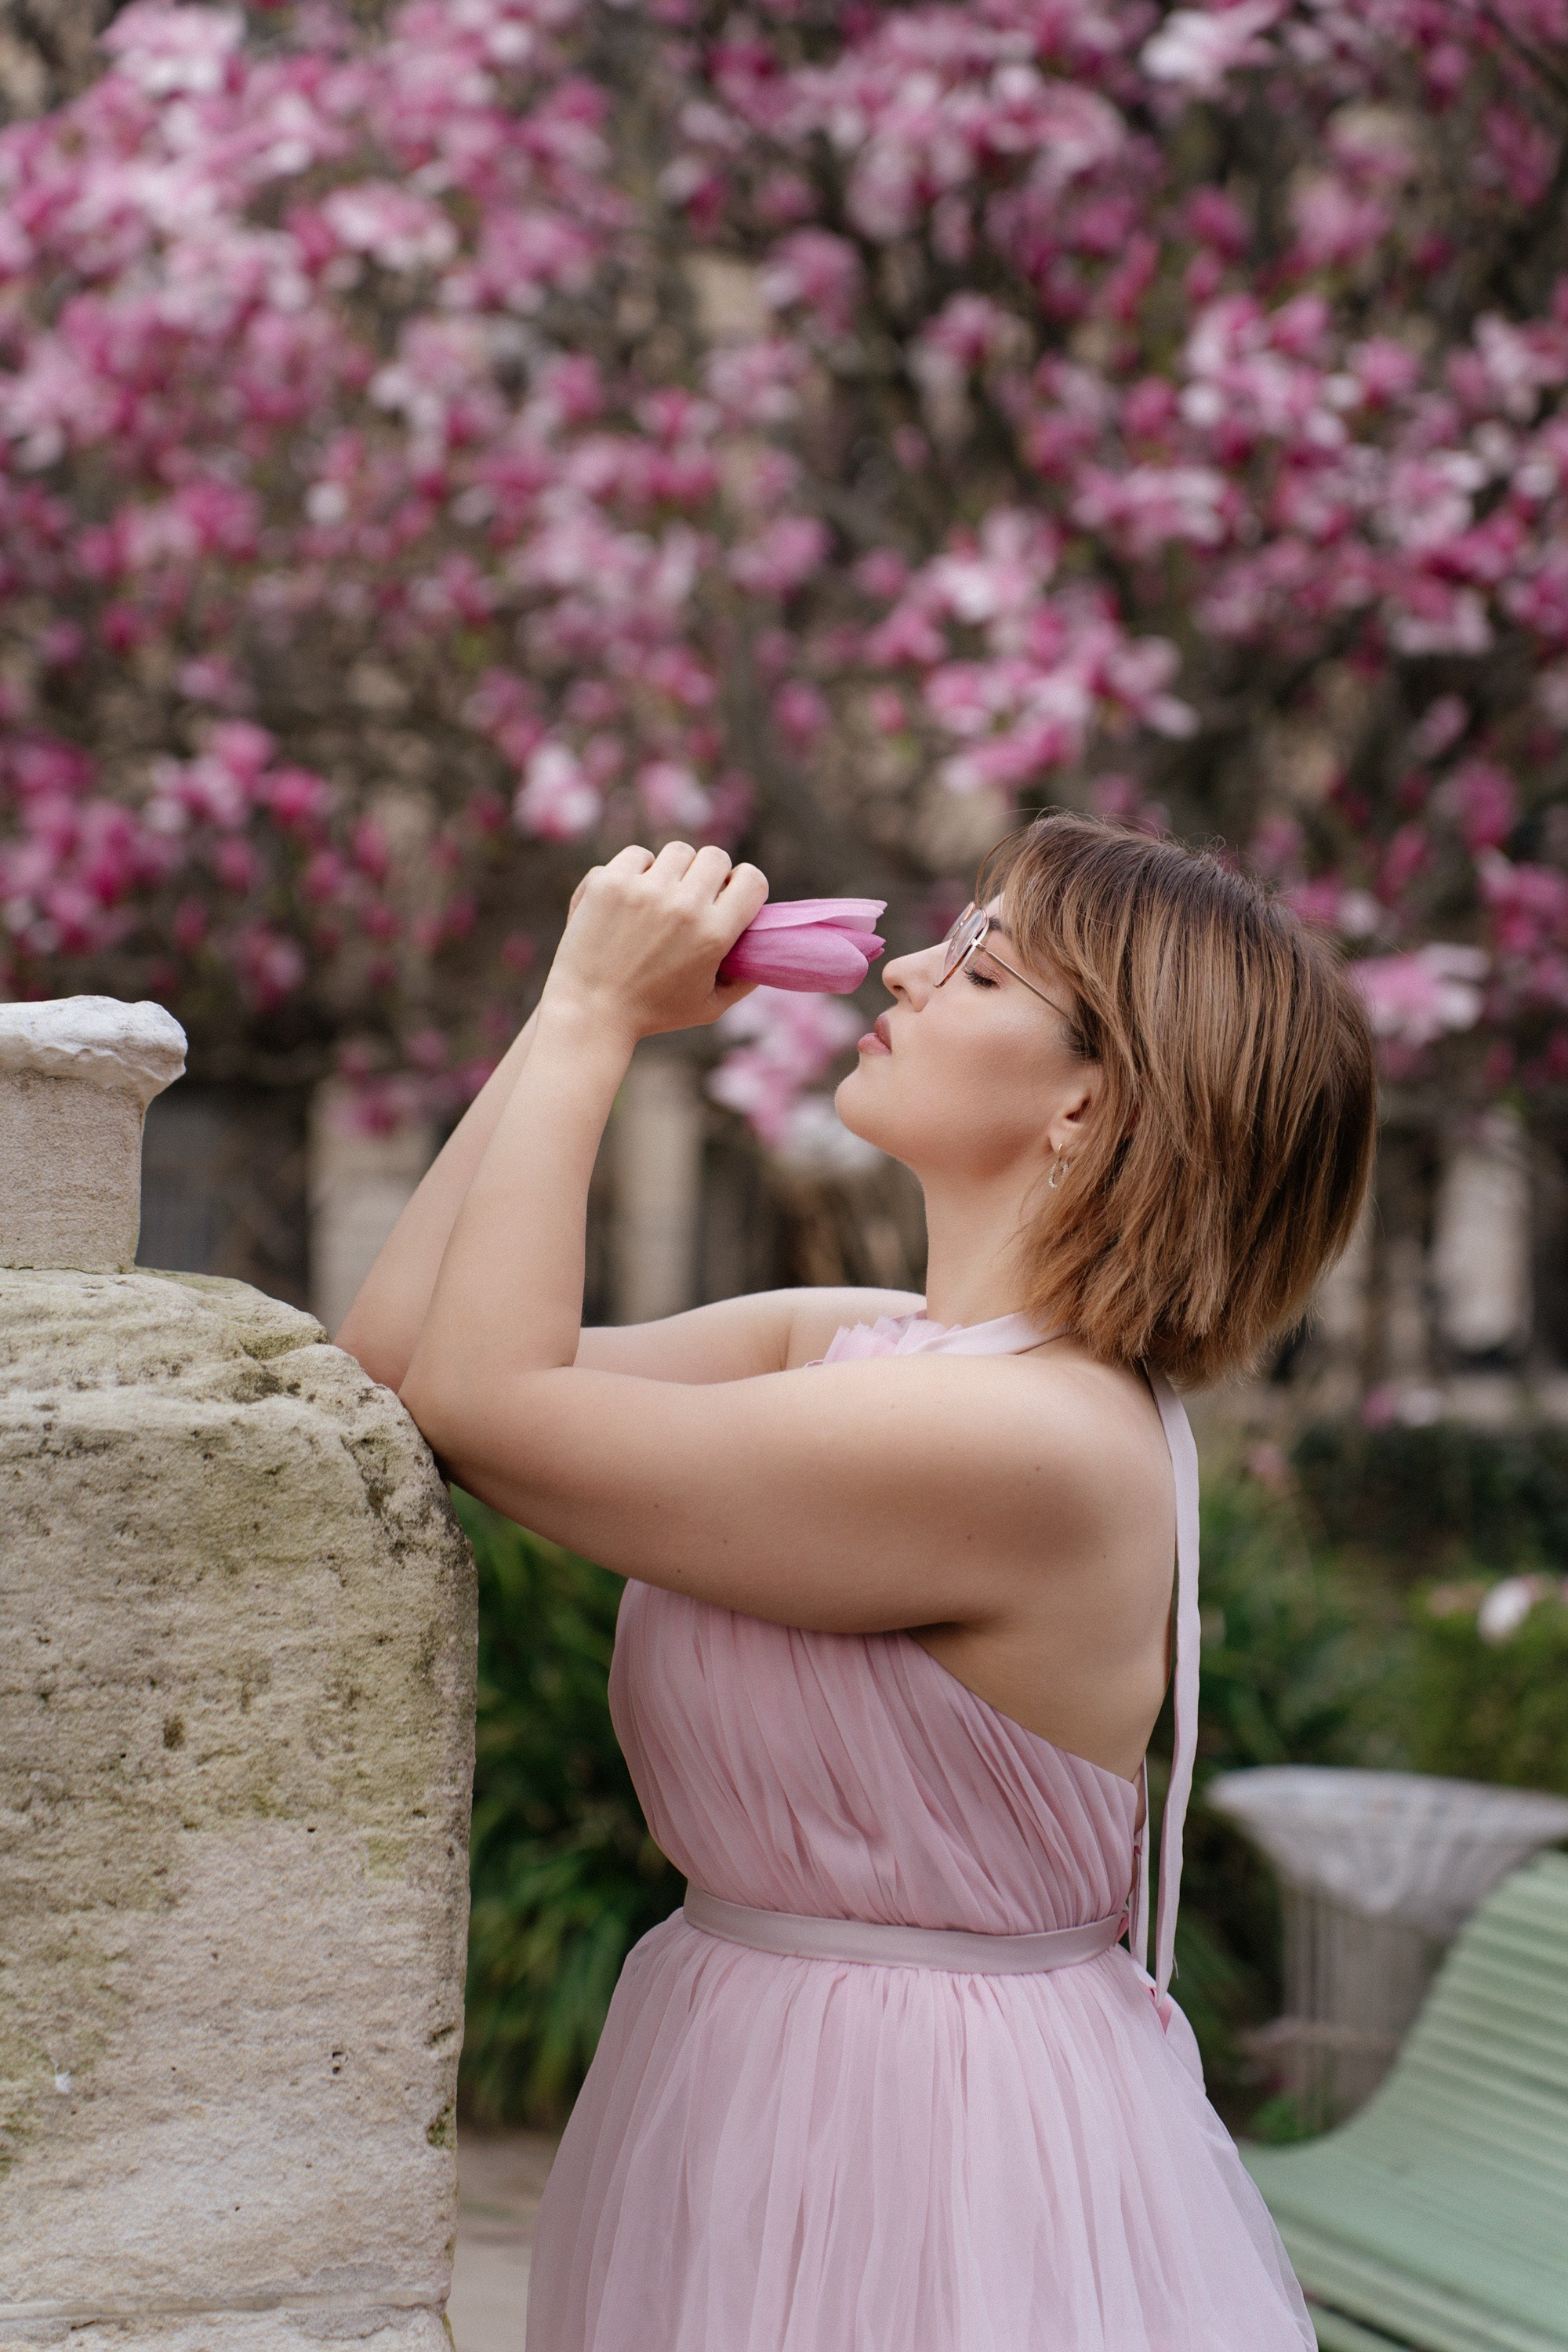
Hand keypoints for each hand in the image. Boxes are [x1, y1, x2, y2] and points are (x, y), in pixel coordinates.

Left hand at [540, 842, 768, 1041]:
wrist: (589, 1011)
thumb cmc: (653, 1013)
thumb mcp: (709, 1006)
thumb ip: (744, 980)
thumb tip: (764, 952)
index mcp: (714, 933)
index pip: (752, 879)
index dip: (745, 885)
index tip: (730, 896)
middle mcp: (683, 905)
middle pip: (715, 857)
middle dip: (710, 874)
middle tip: (694, 896)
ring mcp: (644, 890)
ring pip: (677, 851)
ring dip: (674, 869)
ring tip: (661, 895)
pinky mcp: (609, 883)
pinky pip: (637, 855)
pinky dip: (637, 870)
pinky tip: (632, 895)